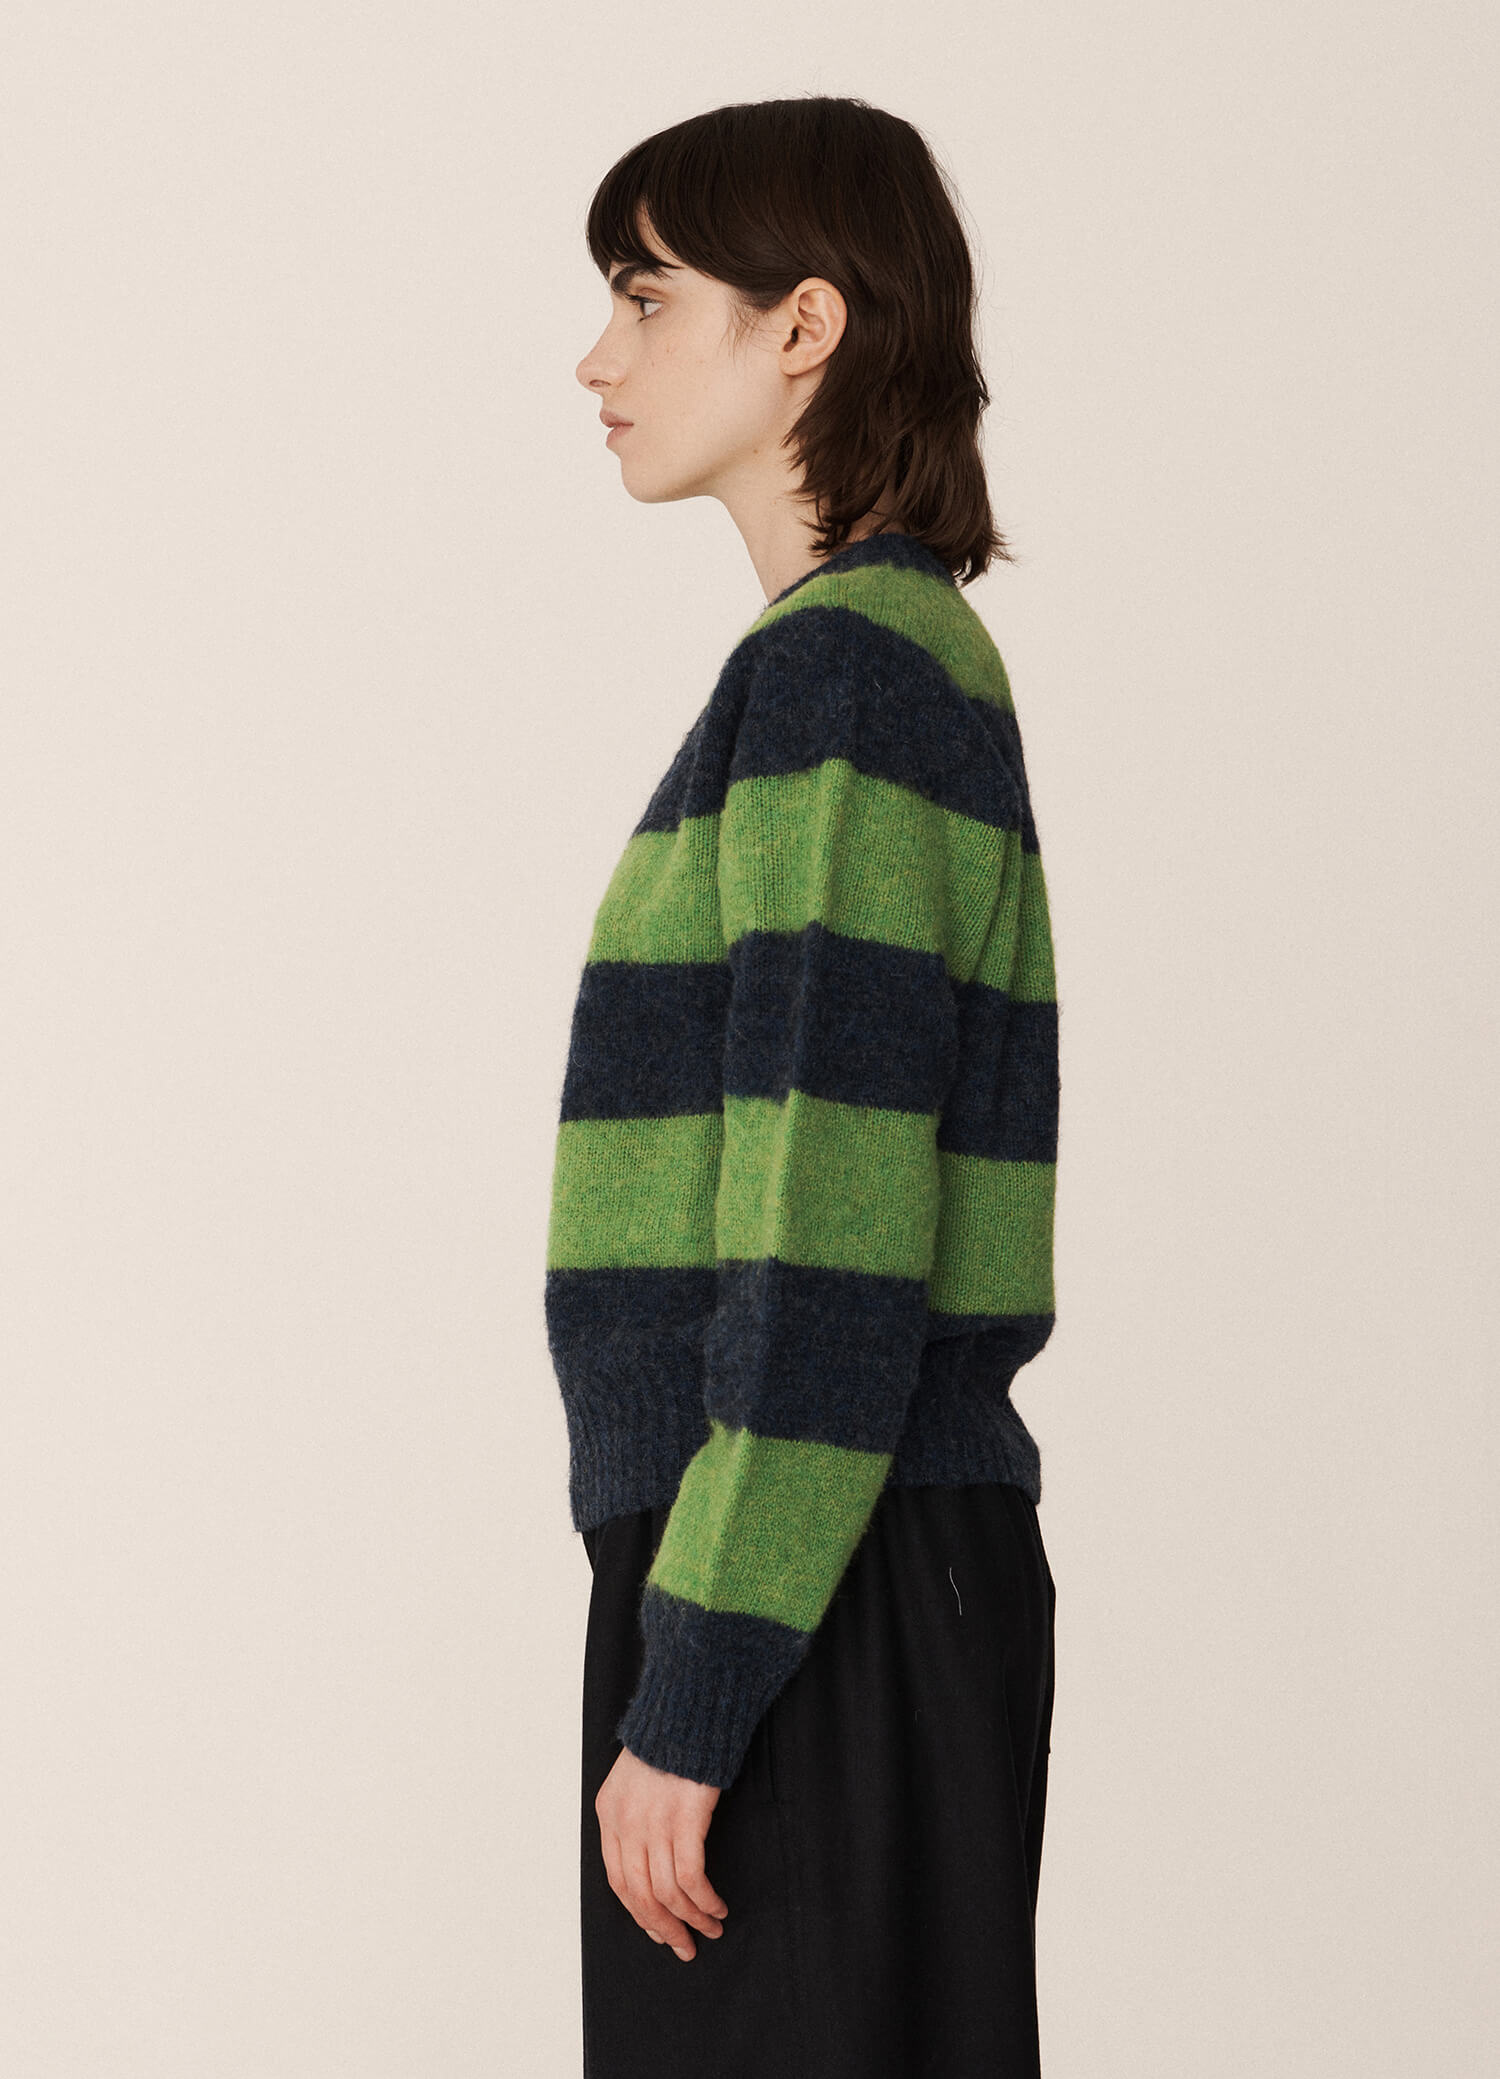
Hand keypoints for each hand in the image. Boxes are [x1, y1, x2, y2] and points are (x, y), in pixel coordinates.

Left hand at [594, 1743, 729, 1960]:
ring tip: (711, 1928)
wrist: (687, 1706)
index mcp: (608, 1814)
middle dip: (665, 1928)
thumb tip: (649, 1864)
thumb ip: (633, 1819)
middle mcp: (626, 1822)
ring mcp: (655, 1821)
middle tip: (685, 1946)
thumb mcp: (633, 1780)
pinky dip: (704, 1900)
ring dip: (691, 1919)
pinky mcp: (685, 1818)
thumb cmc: (668, 1742)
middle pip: (640, 1895)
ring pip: (667, 1892)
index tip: (659, 1930)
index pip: (618, 1882)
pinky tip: (717, 1907)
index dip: (640, 1914)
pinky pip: (691, 1877)